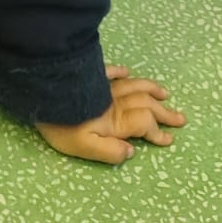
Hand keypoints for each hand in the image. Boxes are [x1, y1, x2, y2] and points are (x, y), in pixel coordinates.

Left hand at [35, 64, 185, 165]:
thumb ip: (110, 151)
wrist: (41, 95)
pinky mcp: (89, 74)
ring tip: (164, 93)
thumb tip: (131, 151)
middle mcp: (115, 101)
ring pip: (134, 85)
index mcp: (116, 120)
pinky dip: (121, 72)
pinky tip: (127, 71)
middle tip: (180, 118)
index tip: (169, 139)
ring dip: (150, 89)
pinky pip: (110, 71)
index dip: (158, 132)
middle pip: (146, 104)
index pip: (145, 124)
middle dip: (164, 112)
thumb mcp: (85, 147)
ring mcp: (103, 85)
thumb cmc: (61, 125)